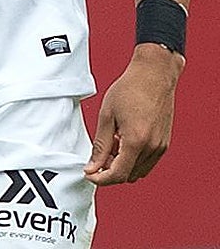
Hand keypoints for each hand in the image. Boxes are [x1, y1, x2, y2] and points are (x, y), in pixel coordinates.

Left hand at [84, 43, 182, 184]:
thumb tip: (92, 166)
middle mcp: (152, 148)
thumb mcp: (106, 116)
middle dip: (110, 171)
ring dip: (122, 166)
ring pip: (139, 171)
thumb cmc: (130, 89)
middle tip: (96, 157)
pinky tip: (122, 142)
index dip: (100, 178)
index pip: (118, 174)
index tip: (89, 174)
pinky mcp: (164, 143)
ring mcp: (161, 146)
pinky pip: (147, 161)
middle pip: (128, 176)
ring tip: (110, 145)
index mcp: (136, 142)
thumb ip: (100, 145)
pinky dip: (133, 159)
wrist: (154, 75)